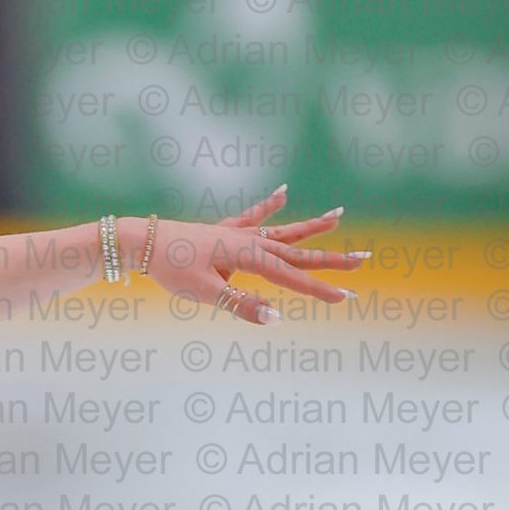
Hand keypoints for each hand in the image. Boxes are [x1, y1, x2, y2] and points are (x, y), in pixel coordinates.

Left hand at [136, 183, 367, 325]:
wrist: (143, 241)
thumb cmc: (171, 269)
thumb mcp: (206, 294)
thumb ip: (242, 305)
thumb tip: (276, 317)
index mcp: (249, 258)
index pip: (292, 279)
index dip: (320, 290)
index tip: (347, 298)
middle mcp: (250, 242)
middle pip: (299, 253)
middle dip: (332, 259)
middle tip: (365, 259)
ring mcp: (239, 234)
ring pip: (284, 231)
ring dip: (312, 226)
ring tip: (339, 214)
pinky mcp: (225, 231)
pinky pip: (253, 217)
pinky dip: (268, 205)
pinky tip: (284, 191)